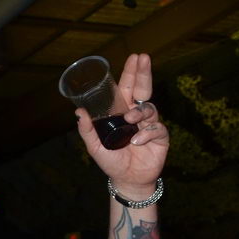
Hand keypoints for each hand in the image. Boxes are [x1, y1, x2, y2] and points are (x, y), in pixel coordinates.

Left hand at [76, 53, 168, 196]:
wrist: (127, 181)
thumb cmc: (112, 162)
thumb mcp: (95, 147)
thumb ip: (88, 130)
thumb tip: (79, 112)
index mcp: (122, 113)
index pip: (127, 88)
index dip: (131, 73)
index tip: (135, 57)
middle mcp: (137, 115)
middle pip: (142, 89)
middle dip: (143, 73)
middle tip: (144, 58)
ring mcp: (149, 125)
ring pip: (149, 107)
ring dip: (140, 111)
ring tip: (131, 119)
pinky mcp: (160, 137)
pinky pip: (156, 128)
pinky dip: (146, 134)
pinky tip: (137, 141)